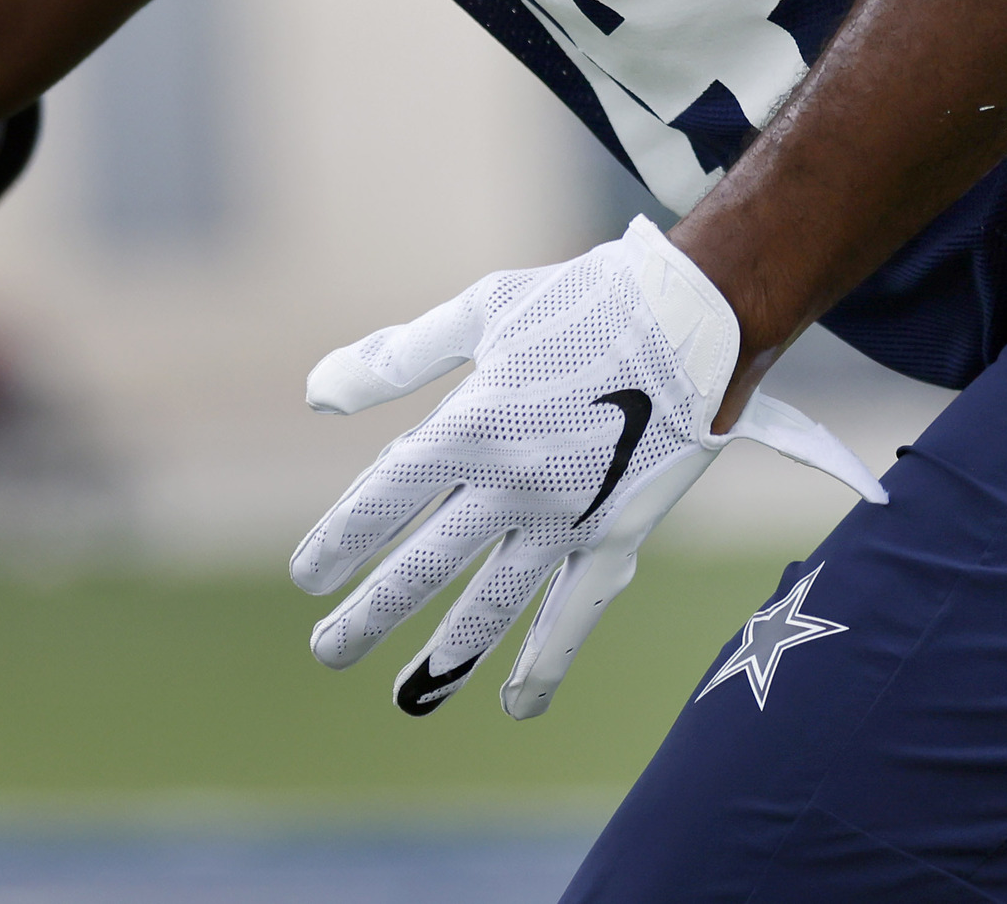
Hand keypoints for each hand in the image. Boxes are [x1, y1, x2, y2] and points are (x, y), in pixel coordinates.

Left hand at [291, 219, 885, 720]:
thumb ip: (397, 357)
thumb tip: (315, 394)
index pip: (384, 498)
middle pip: (424, 565)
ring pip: (493, 603)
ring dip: (446, 656)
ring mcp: (567, 518)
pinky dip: (546, 661)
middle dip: (371, 615)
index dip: (341, 540)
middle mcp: (513, 482)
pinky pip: (575, 612)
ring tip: (406, 700)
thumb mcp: (482, 312)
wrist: (698, 315)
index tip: (308, 576)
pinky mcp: (618, 535)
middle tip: (328, 652)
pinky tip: (518, 704)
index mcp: (472, 424)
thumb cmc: (583, 302)